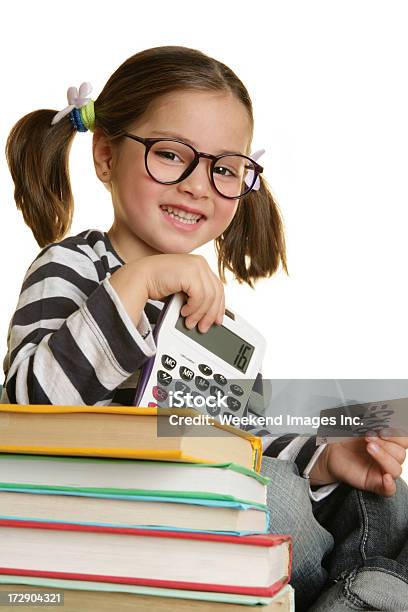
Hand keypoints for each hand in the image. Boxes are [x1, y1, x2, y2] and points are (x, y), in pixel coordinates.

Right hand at [110, 254, 224, 332]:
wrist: (139, 278)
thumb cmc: (157, 284)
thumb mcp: (182, 289)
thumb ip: (195, 295)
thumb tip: (209, 312)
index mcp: (200, 265)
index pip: (217, 287)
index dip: (219, 306)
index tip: (217, 320)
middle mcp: (200, 263)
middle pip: (216, 292)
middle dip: (211, 313)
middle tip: (204, 327)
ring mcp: (196, 266)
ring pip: (209, 297)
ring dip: (200, 313)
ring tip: (190, 322)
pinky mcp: (190, 272)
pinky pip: (200, 296)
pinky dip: (193, 308)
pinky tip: (184, 312)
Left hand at [309, 429, 407, 495]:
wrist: (331, 451)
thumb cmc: (346, 439)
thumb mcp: (358, 427)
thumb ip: (371, 423)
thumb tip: (379, 419)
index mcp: (389, 443)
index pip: (404, 441)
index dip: (397, 435)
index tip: (382, 429)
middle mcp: (388, 457)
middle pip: (400, 454)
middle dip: (386, 444)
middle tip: (369, 437)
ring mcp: (382, 471)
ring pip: (396, 469)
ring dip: (384, 457)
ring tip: (368, 447)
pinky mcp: (373, 483)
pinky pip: (388, 490)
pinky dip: (389, 485)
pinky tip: (385, 478)